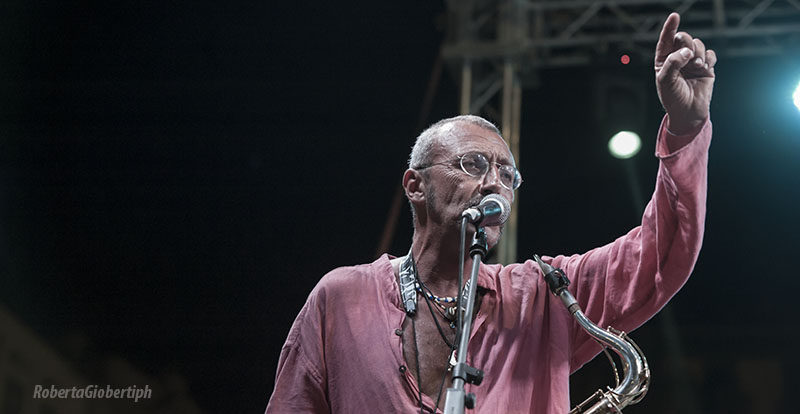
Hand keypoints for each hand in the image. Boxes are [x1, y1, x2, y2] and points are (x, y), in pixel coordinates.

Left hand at [654, 13, 716, 134]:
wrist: (688, 112)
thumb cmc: (673, 98)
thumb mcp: (666, 80)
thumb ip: (673, 63)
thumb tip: (686, 51)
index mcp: (664, 60)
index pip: (666, 40)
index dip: (670, 27)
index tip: (674, 16)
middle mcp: (678, 58)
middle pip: (684, 38)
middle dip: (687, 42)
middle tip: (689, 55)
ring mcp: (692, 62)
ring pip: (698, 44)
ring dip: (698, 52)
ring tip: (697, 66)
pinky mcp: (706, 66)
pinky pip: (710, 54)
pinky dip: (709, 58)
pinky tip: (705, 67)